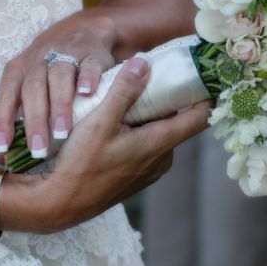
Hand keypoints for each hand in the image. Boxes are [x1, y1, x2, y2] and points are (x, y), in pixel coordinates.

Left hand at [0, 13, 115, 159]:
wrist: (82, 32)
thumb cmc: (49, 70)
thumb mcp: (29, 86)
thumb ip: (17, 117)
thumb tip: (2, 157)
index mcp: (18, 70)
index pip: (5, 97)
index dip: (2, 122)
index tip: (2, 148)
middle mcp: (39, 60)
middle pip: (33, 90)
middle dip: (35, 121)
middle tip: (39, 149)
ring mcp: (66, 53)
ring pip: (59, 78)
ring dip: (60, 105)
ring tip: (63, 133)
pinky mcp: (91, 52)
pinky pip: (89, 65)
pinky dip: (88, 78)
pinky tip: (88, 94)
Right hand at [0, 56, 210, 233]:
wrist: (61, 203)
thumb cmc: (81, 163)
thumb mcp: (100, 120)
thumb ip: (124, 91)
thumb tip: (145, 62)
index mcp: (159, 143)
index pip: (200, 118)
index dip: (205, 95)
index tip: (202, 75)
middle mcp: (162, 159)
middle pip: (176, 121)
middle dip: (167, 100)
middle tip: (150, 76)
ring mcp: (150, 170)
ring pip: (159, 133)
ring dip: (148, 116)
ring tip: (126, 99)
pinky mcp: (137, 176)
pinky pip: (147, 146)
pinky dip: (138, 131)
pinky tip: (115, 124)